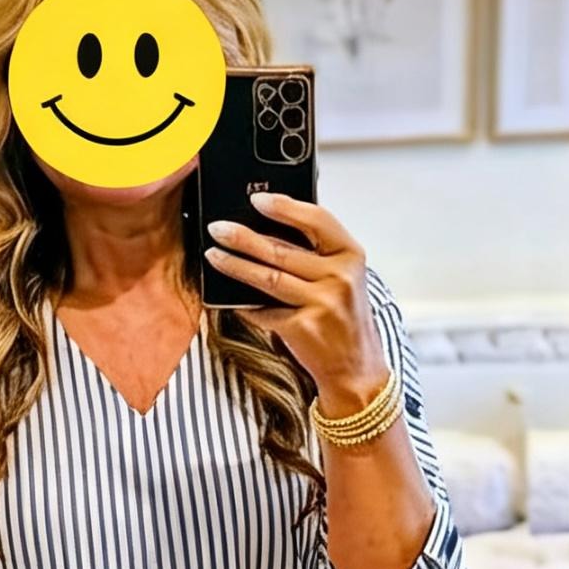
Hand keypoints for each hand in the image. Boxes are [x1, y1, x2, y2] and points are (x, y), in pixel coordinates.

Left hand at [204, 194, 384, 406]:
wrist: (355, 369)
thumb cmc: (343, 319)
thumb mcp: (343, 278)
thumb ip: (317, 252)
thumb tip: (268, 226)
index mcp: (351, 255)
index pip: (316, 219)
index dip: (284, 206)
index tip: (256, 200)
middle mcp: (340, 277)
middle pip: (282, 249)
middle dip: (243, 237)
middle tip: (217, 228)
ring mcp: (323, 303)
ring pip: (267, 277)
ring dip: (234, 265)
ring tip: (213, 255)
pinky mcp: (304, 327)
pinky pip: (264, 309)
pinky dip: (244, 304)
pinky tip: (228, 297)